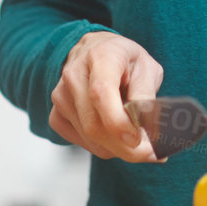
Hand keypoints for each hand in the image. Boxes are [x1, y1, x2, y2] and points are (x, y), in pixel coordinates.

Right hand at [50, 30, 164, 161]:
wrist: (96, 52)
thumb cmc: (124, 60)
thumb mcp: (147, 68)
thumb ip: (146, 96)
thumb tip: (148, 128)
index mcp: (101, 57)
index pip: (101, 93)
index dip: (118, 122)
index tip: (137, 139)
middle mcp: (74, 75)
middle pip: (94, 124)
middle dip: (124, 147)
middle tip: (150, 153)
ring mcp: (60, 96)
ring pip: (90, 138)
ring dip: (117, 148)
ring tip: (135, 137)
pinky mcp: (56, 115)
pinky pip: (82, 143)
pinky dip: (103, 146)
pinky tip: (114, 134)